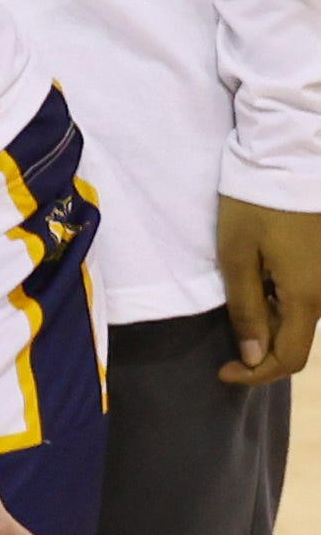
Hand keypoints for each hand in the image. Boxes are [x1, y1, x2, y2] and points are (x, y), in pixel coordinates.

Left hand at [221, 193, 320, 381]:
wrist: (289, 159)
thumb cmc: (256, 205)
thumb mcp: (237, 257)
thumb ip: (246, 310)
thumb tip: (254, 357)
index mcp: (306, 297)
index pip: (290, 359)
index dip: (256, 375)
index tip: (223, 371)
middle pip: (299, 344)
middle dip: (262, 353)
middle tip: (226, 343)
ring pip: (304, 322)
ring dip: (273, 327)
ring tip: (244, 302)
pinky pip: (310, 299)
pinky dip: (284, 306)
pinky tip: (262, 284)